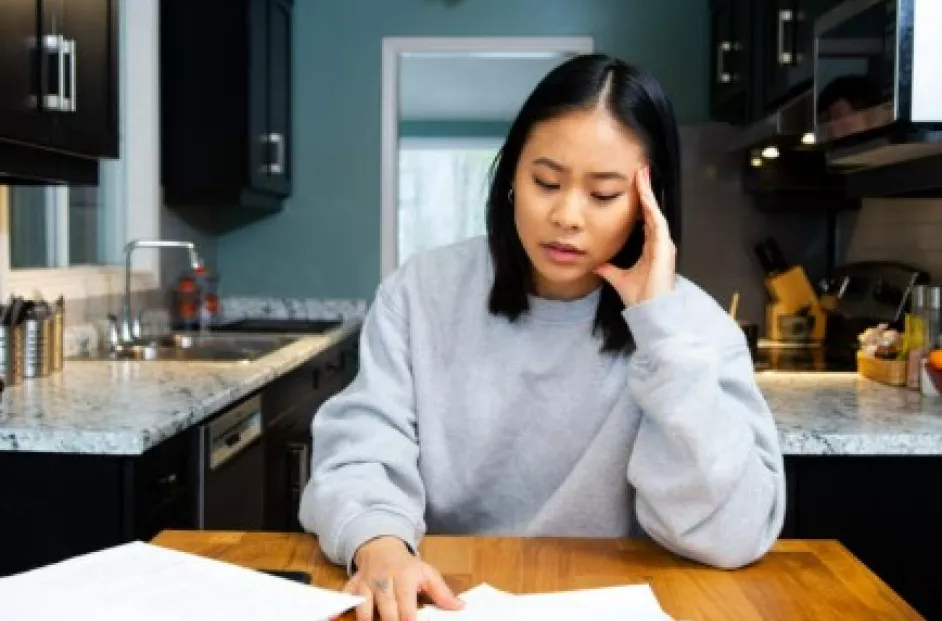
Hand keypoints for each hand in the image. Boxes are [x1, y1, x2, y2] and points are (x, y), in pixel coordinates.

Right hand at [339, 536, 463, 620]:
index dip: (408, 620)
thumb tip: (460, 608)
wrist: (382, 547)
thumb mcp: (427, 573)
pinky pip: (344, 597)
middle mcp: (383, 580)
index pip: (406, 604)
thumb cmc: (407, 566)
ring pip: (363, 605)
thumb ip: (442, 593)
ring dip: (367, 620)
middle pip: (385, 609)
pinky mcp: (352, 586)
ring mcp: (365, 583)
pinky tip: (332, 616)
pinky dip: (339, 607)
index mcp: (404, 577)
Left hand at [594, 166, 675, 305]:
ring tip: (642, 175)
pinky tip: (645, 194)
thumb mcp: (618, 278)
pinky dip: (652, 207)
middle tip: (640, 171)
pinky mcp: (664, 247)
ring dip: (649, 193)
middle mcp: (660, 243)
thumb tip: (596, 264)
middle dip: (646, 191)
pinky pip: (658, 222)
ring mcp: (664, 244)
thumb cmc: (640, 297)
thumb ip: (609, 269)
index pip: (645, 219)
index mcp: (651, 248)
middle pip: (652, 211)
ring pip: (655, 212)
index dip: (641, 203)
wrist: (649, 311)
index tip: (635, 186)